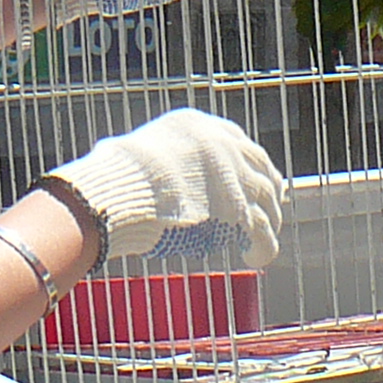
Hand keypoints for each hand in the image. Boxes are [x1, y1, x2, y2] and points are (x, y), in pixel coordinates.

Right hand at [40, 108, 287, 267]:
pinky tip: (256, 257)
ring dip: (269, 219)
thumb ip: (153, 159)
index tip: (251, 172)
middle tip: (271, 202)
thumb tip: (131, 168)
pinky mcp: (240, 208)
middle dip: (267, 184)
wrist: (118, 193)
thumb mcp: (135, 150)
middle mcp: (223, 144)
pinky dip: (263, 246)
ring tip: (261, 238)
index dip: (245, 160)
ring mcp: (235, 175)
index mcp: (196, 125)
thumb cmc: (111, 179)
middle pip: (259, 165)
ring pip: (266, 199)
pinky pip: (262, 230)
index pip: (235, 138)